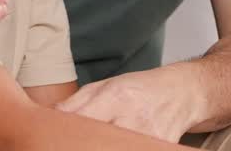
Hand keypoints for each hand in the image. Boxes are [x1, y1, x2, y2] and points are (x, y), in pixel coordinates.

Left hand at [55, 66, 200, 142]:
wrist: (183, 93)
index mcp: (115, 96)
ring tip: (94, 142)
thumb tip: (47, 116)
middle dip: (79, 143)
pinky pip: (134, 149)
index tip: (48, 136)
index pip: (79, 118)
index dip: (61, 130)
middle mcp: (132, 116)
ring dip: (98, 146)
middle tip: (65, 144)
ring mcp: (148, 135)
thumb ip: (76, 102)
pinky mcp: (160, 146)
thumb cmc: (140, 88)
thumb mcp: (105, 86)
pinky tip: (113, 144)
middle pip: (94, 140)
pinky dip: (122, 147)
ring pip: (112, 146)